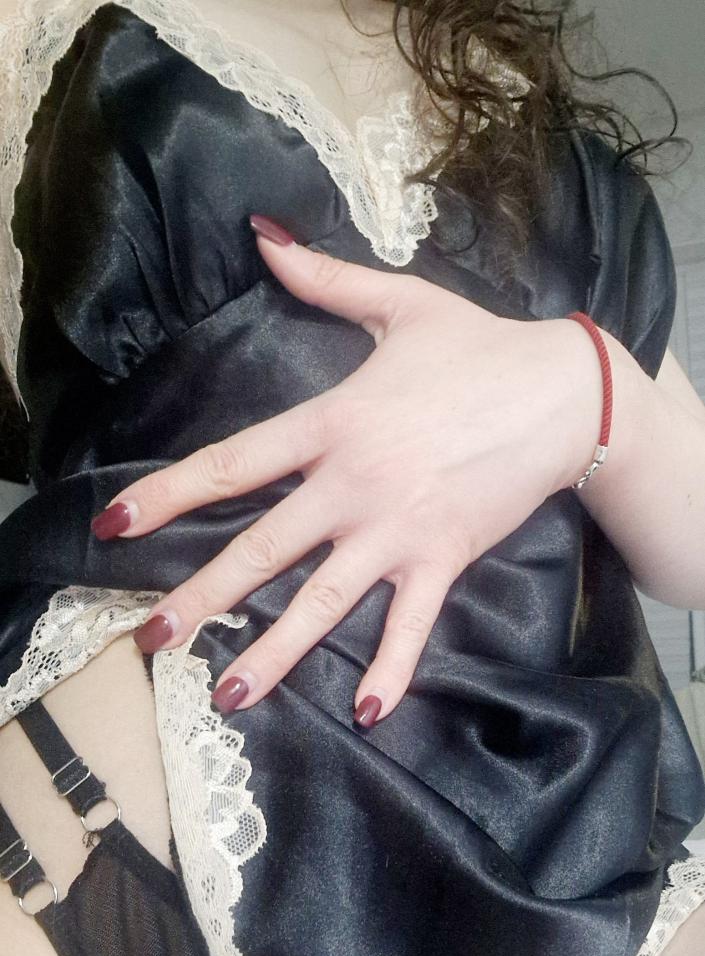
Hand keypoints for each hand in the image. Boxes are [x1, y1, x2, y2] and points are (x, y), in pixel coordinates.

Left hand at [91, 215, 604, 724]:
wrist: (565, 393)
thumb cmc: (479, 347)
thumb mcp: (398, 304)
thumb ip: (322, 278)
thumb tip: (261, 234)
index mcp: (332, 425)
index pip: (234, 464)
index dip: (170, 495)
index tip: (118, 526)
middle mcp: (353, 486)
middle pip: (262, 548)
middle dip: (202, 596)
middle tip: (151, 639)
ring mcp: (397, 530)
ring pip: (323, 600)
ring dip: (275, 651)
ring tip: (229, 693)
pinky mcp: (442, 560)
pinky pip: (412, 625)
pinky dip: (392, 670)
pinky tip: (364, 713)